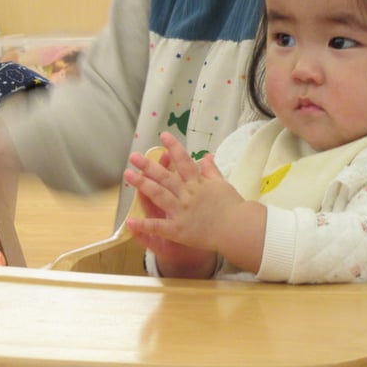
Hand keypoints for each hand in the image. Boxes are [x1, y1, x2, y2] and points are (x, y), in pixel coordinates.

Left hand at [123, 132, 265, 274]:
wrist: (239, 230)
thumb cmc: (234, 207)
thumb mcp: (223, 185)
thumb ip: (212, 171)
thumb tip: (206, 156)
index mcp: (199, 183)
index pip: (184, 161)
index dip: (174, 147)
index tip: (163, 135)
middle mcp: (188, 194)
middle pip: (165, 176)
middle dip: (148, 165)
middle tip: (133, 156)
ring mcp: (182, 212)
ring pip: (159, 195)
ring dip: (142, 184)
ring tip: (127, 175)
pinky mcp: (179, 230)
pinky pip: (159, 227)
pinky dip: (144, 224)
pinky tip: (130, 221)